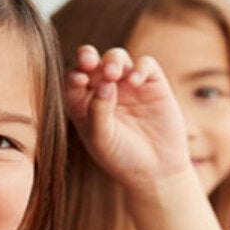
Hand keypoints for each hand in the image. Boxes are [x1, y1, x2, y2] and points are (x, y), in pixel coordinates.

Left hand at [63, 45, 190, 193]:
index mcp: (84, 103)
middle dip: (87, 56)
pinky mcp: (153, 84)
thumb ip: (98, 111)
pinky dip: (140, 67)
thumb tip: (104, 82)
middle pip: (91, 61)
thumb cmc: (122, 159)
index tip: (79, 80)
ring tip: (113, 74)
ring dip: (113, 61)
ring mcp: (129, 85)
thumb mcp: (102, 139)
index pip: (73, 79)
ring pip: (117, 58)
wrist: (156, 172)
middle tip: (89, 62)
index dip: (74, 74)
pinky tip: (135, 81)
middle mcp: (104, 90)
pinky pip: (146, 64)